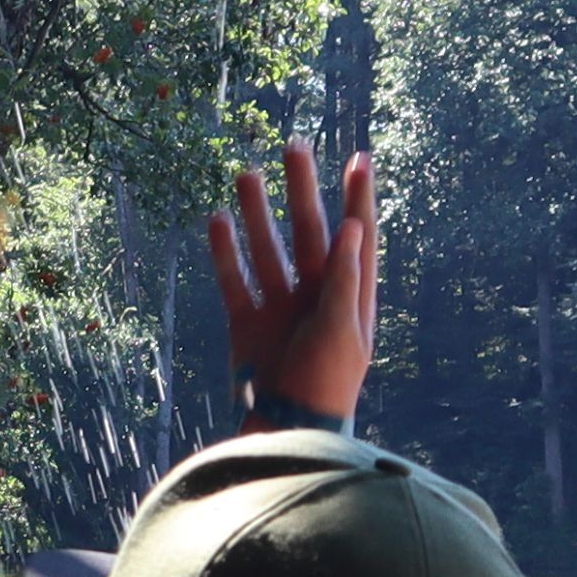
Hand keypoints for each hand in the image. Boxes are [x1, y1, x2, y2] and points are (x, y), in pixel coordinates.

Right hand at [205, 138, 376, 429]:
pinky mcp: (247, 324)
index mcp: (349, 295)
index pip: (358, 234)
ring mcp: (280, 307)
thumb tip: (352, 225)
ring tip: (246, 173)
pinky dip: (225, 252)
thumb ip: (344, 278)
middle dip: (302, 189)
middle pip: (310, 230)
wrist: (288, 430)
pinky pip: (234, 280)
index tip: (358, 158)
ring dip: (258, 213)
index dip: (359, 196)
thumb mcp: (341, 330)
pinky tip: (217, 220)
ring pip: (268, 248)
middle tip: (293, 146)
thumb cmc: (326, 384)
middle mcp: (315, 294)